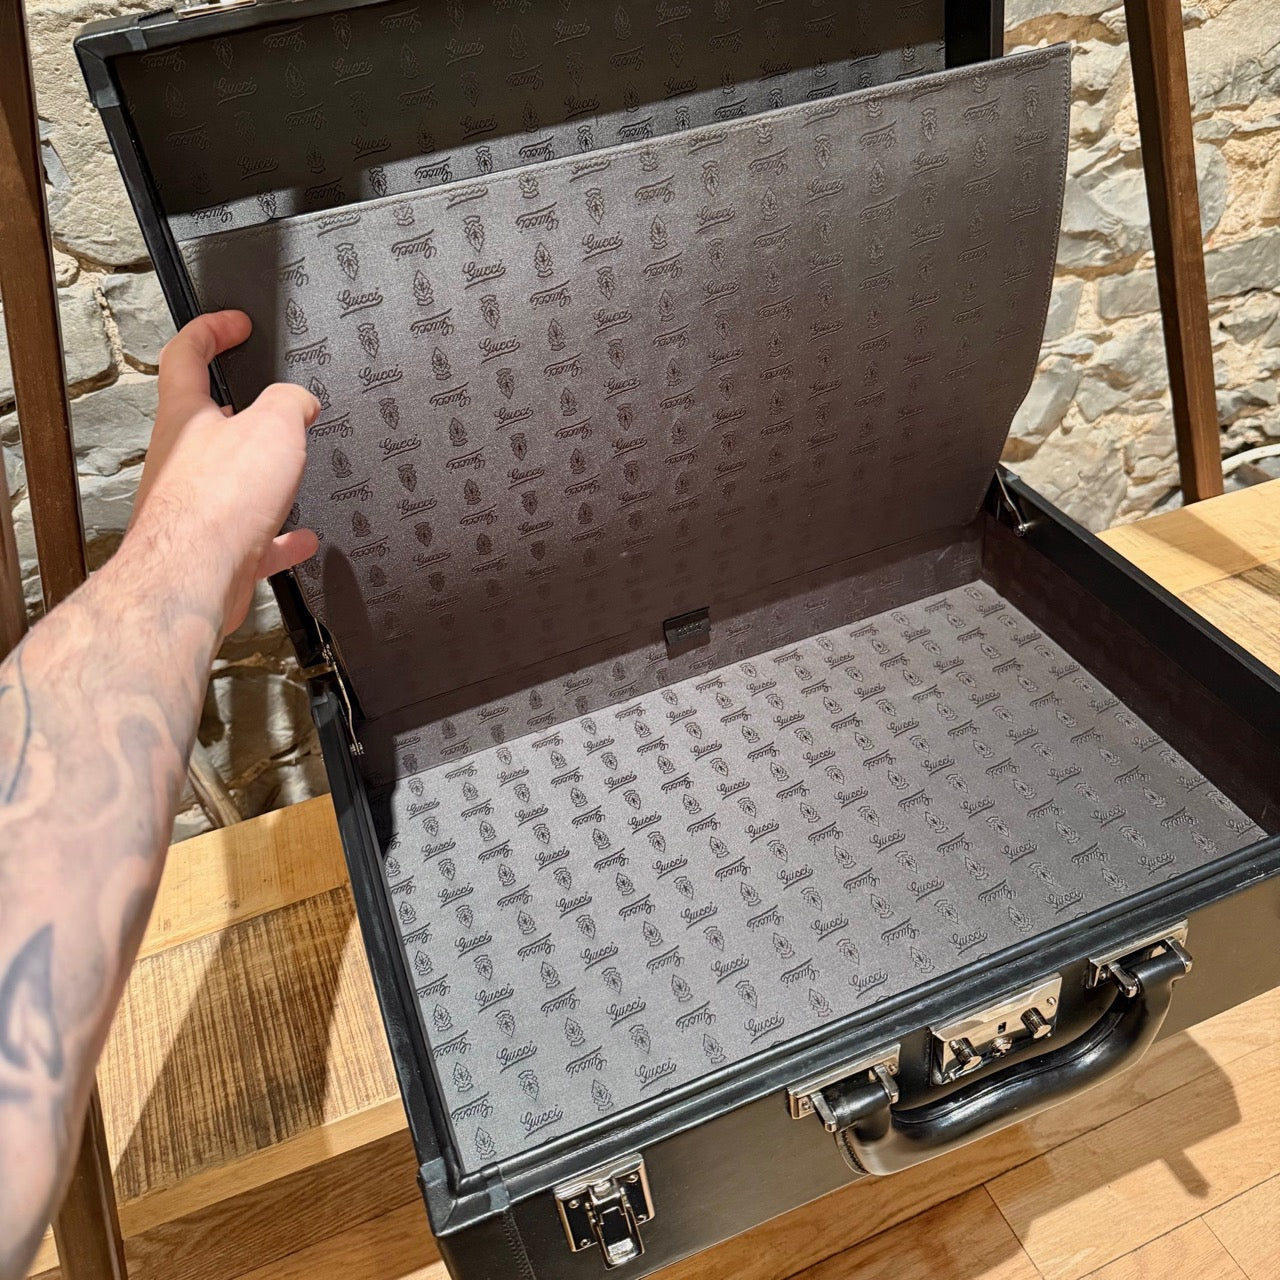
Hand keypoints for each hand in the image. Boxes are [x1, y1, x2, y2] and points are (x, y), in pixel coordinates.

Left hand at [131, 311, 319, 636]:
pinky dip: (279, 536)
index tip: (236, 324)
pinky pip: (252, 535)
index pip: (187, 353)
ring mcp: (193, 505)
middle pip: (205, 421)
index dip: (211, 330)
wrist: (193, 576)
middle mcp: (181, 457)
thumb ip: (289, 402)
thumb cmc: (217, 503)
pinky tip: (301, 538)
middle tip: (270, 403)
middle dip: (241, 410)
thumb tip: (300, 401)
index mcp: (185, 415)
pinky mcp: (212, 547)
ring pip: (229, 480)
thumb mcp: (273, 427)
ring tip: (291, 474)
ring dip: (261, 476)